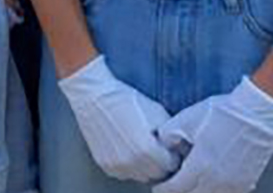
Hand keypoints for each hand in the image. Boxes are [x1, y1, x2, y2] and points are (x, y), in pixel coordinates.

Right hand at [57, 55, 178, 181]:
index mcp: (147, 149)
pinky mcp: (104, 164)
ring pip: (140, 176)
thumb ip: (170, 134)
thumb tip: (179, 147)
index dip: (173, 155)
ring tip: (142, 148)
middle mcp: (132, 161)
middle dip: (161, 164)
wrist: (94, 96)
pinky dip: (129, 166)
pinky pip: (124, 173)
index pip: (171, 165)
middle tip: (158, 149)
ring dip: (145, 167)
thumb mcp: (156, 111)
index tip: (170, 148)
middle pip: (157, 174)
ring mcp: (116, 164)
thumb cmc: (125, 100)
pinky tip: (127, 149)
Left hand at [153, 76, 272, 192]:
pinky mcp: (247, 182)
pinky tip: (209, 185)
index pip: (176, 189)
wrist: (257, 114)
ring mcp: (234, 184)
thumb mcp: (186, 119)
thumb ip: (168, 136)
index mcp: (200, 166)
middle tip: (171, 187)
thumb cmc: (221, 114)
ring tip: (189, 185)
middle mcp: (217, 180)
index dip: (164, 189)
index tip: (157, 188)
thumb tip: (164, 147)